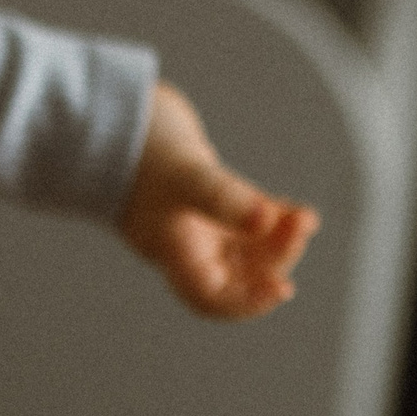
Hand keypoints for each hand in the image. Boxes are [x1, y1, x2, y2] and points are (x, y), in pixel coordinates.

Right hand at [119, 81, 319, 319]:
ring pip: (248, 249)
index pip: (211, 297)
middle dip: (274, 260)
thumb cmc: (138, 150)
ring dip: (279, 241)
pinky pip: (248, 221)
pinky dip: (275, 220)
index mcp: (173, 251)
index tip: (281, 288)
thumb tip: (264, 223)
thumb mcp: (184, 176)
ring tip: (304, 220)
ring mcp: (198, 222)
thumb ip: (223, 199)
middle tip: (299, 231)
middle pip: (238, 275)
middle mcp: (187, 243)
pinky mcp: (208, 197)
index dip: (248, 302)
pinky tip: (297, 212)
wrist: (113, 113)